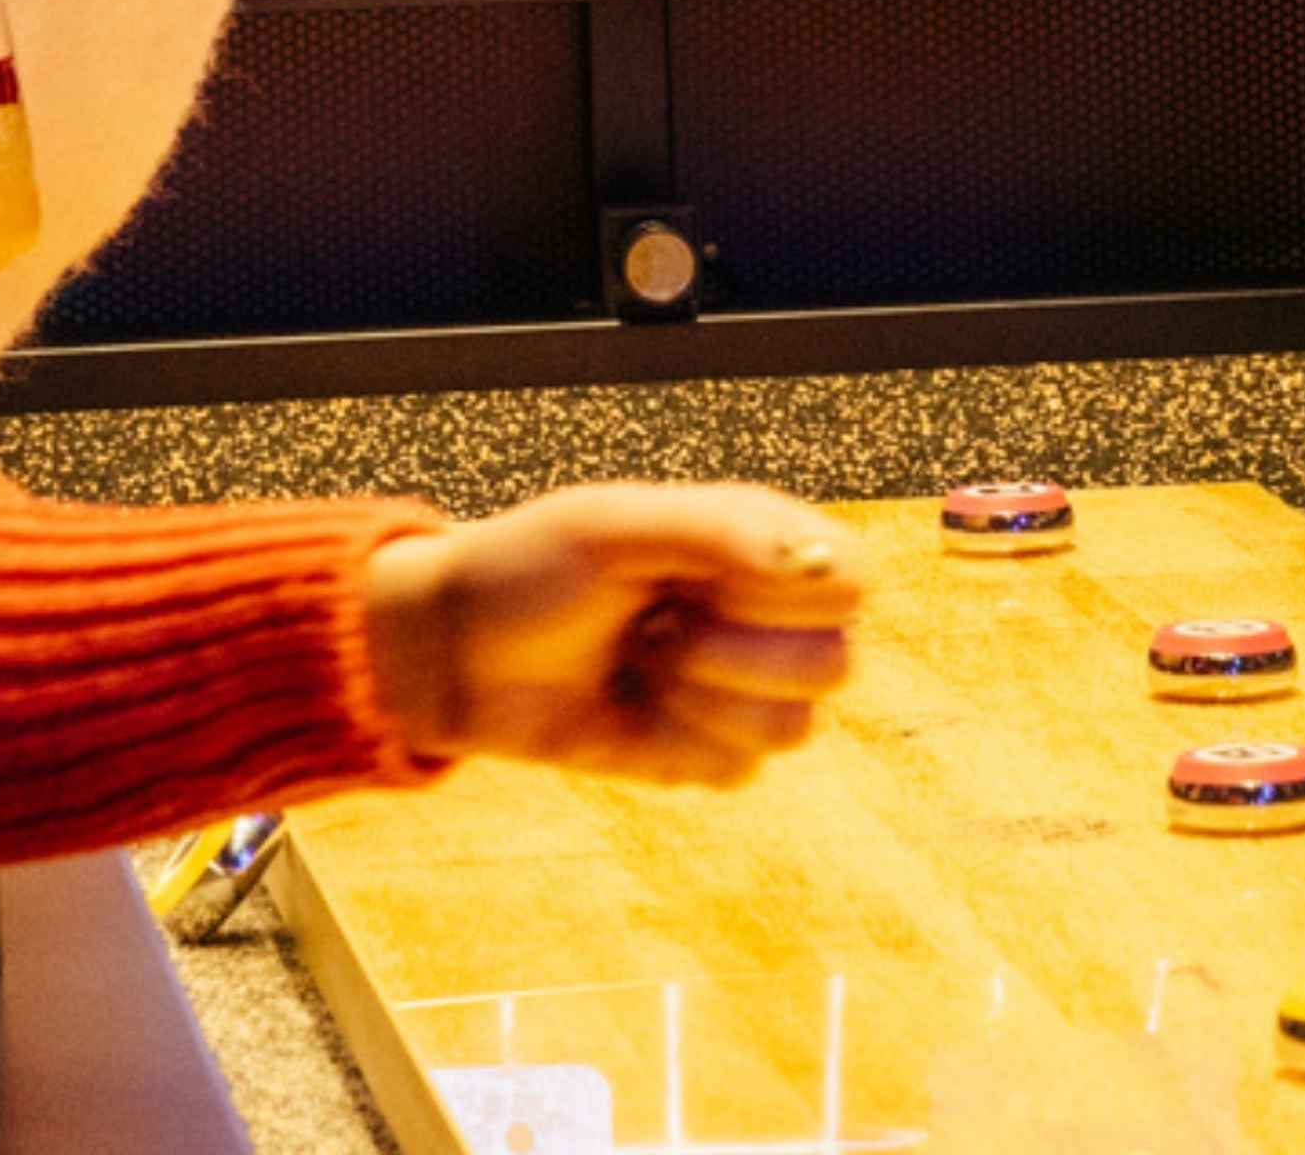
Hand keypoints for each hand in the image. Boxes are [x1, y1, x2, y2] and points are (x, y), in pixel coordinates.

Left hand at [353, 485, 864, 784]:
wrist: (455, 654)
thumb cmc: (527, 570)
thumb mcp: (612, 529)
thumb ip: (721, 533)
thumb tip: (816, 564)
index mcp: (759, 541)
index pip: (849, 579)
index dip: (787, 591)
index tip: (702, 579)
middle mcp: (766, 615)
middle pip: (834, 664)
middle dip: (730, 652)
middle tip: (656, 624)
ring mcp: (740, 690)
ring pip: (792, 729)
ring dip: (699, 700)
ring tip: (639, 663)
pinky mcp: (706, 754)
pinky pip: (738, 774)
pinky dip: (676, 745)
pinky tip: (630, 708)